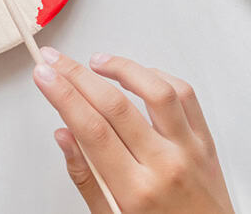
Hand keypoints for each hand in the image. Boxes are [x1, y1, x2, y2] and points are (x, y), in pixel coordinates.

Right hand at [33, 48, 233, 213]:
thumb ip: (85, 177)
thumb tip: (64, 135)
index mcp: (135, 190)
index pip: (91, 129)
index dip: (62, 95)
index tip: (44, 76)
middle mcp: (164, 166)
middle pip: (114, 105)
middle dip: (76, 75)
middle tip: (55, 60)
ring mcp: (189, 151)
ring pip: (156, 91)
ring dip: (121, 68)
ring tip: (96, 61)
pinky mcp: (206, 143)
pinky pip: (186, 97)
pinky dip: (158, 77)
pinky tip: (137, 74)